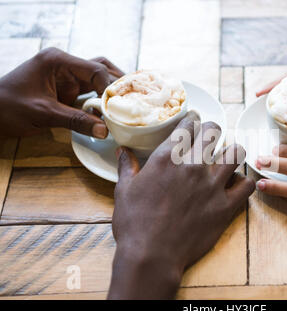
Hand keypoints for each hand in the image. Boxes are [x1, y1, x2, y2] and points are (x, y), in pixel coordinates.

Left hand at [0, 47, 123, 137]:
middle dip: (117, 84)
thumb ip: (76, 121)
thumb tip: (105, 130)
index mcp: (57, 61)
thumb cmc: (8, 108)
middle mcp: (64, 64)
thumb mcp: (44, 114)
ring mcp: (66, 76)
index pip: (95, 69)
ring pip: (98, 77)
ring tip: (127, 103)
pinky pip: (90, 90)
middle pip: (101, 68)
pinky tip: (113, 108)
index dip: (111, 87)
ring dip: (111, 90)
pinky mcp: (66, 88)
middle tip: (132, 100)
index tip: (121, 106)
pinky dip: (102, 98)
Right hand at [108, 112, 254, 298]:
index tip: (193, 121)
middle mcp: (193, 166)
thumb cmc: (134, 223)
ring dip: (232, 152)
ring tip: (227, 157)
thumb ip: (127, 167)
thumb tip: (122, 151)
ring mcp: (212, 185)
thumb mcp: (124, 191)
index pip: (187, 125)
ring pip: (236, 153)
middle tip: (210, 136)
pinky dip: (244, 182)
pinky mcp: (225, 206)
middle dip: (212, 130)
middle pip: (214, 131)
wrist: (151, 256)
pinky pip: (246, 185)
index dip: (192, 120)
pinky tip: (236, 184)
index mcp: (168, 158)